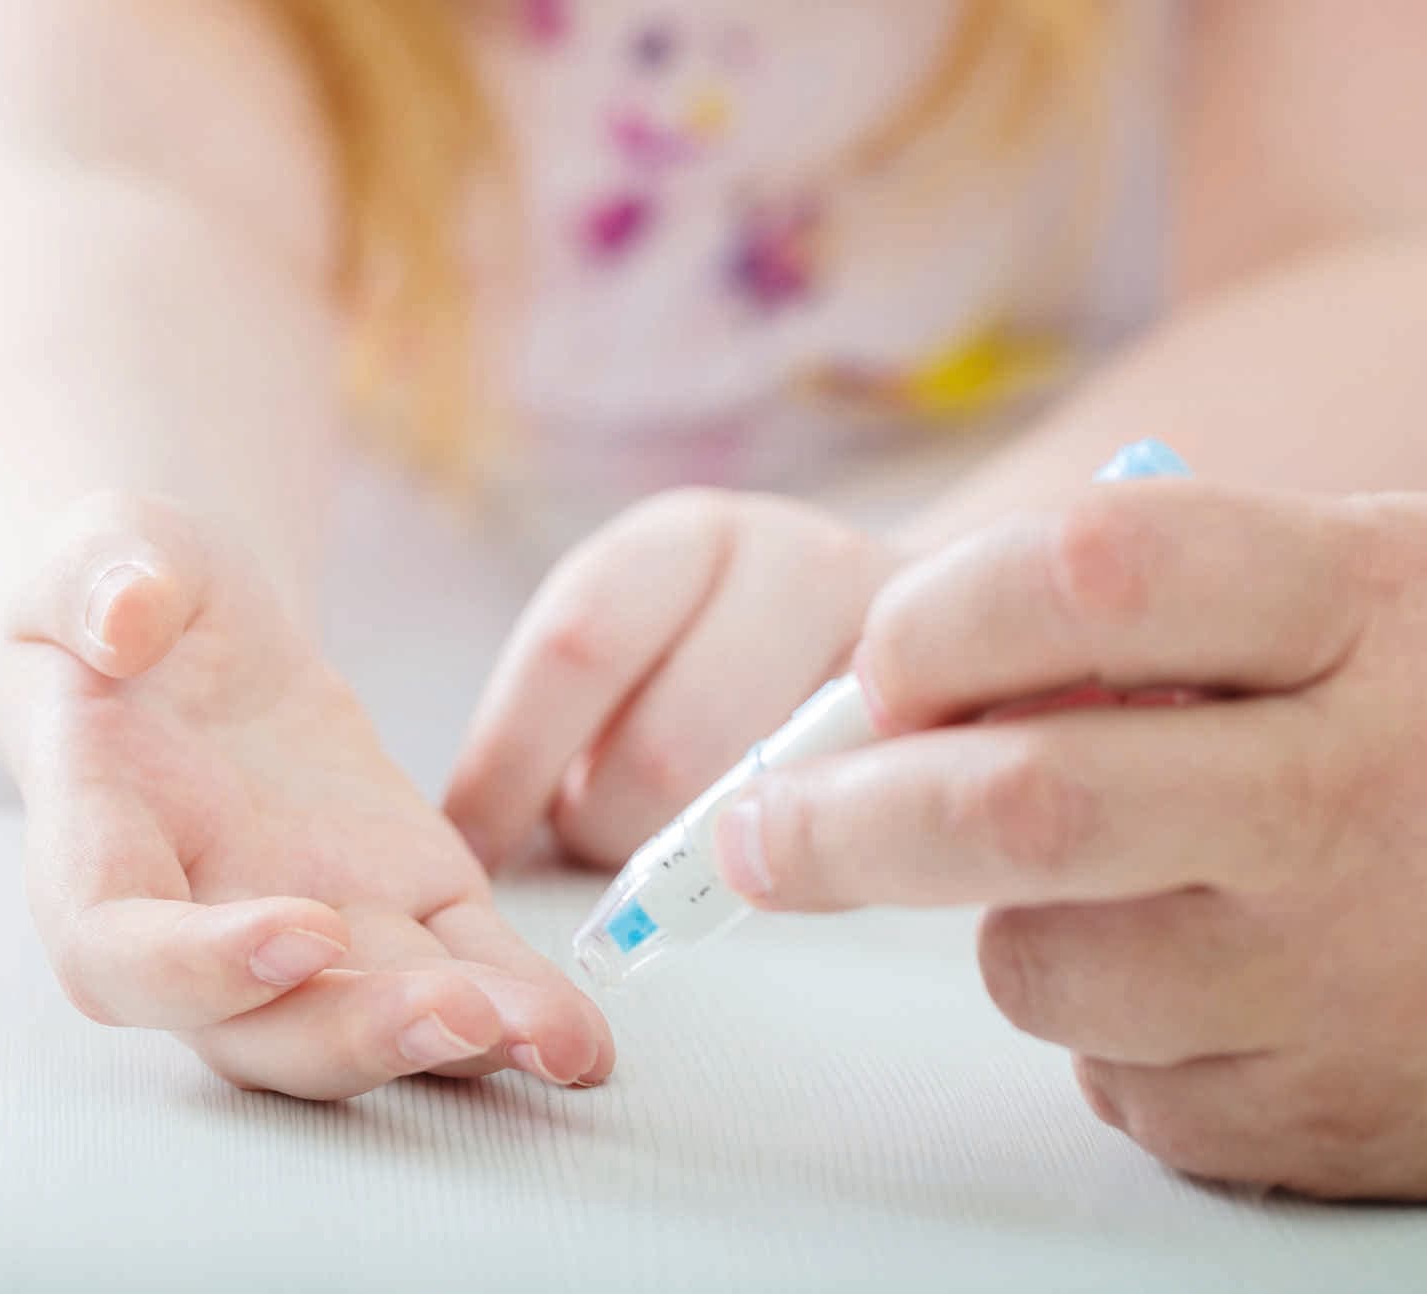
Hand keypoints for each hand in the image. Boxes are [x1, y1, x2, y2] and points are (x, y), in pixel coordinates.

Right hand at [5, 494, 612, 1098]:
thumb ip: (99, 578)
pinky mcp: (409, 904)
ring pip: (371, 1020)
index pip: (118, 953)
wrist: (199, 636)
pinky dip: (522, 1010)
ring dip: (460, 1047)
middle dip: (359, 1037)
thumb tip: (120, 620)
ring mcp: (316, 929)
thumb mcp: (107, 552)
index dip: (200, 970)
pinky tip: (583, 1043)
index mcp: (97, 849)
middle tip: (460, 1014)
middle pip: (259, 1032)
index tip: (303, 933)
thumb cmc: (133, 594)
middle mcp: (200, 926)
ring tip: (557, 1046)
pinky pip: (462, 970)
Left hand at [446, 488, 898, 869]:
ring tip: (699, 837)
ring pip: (763, 808)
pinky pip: (859, 833)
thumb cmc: (741, 659)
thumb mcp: (654, 640)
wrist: (938, 621)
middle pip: (668, 750)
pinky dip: (805, 866)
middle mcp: (797, 563)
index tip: (469, 845)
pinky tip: (794, 850)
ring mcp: (894, 645)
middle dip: (614, 827)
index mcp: (685, 538)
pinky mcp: (957, 721)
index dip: (509, 765)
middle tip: (612, 838)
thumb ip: (581, 702)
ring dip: (706, 856)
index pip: (576, 647)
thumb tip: (474, 831)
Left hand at [713, 483, 1426, 1199]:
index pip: (1092, 577)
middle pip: (1026, 808)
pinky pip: (1117, 1074)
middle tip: (760, 831)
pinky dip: (1111, 1022)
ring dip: (1012, 925)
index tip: (876, 667)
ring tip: (1126, 882)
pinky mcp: (1320, 1114)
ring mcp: (1344, 975)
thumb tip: (901, 685)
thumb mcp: (1360, 587)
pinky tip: (1215, 973)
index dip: (939, 622)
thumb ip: (1152, 601)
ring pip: (1042, 967)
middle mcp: (1360, 796)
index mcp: (1369, 610)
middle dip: (845, 822)